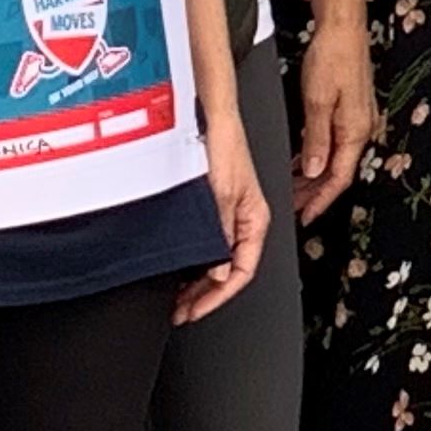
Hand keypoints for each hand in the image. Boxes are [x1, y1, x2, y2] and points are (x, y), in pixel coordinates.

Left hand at [178, 106, 270, 323]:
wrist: (208, 118)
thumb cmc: (224, 146)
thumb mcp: (222, 195)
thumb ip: (222, 236)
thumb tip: (220, 273)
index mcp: (254, 220)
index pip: (243, 271)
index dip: (219, 296)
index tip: (195, 310)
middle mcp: (242, 222)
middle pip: (228, 272)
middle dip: (205, 295)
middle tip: (179, 312)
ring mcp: (225, 217)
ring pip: (215, 262)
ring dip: (196, 283)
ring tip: (175, 299)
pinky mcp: (210, 210)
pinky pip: (205, 247)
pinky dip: (191, 264)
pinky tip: (176, 272)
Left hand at [289, 14, 373, 225]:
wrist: (344, 27)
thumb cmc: (333, 57)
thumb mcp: (317, 101)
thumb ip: (316, 139)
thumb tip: (315, 170)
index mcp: (356, 130)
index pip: (339, 178)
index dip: (321, 201)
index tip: (305, 217)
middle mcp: (362, 127)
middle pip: (339, 171)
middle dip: (315, 192)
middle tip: (292, 205)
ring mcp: (359, 118)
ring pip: (337, 158)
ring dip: (315, 174)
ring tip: (292, 186)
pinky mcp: (353, 108)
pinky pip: (337, 142)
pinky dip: (319, 155)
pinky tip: (304, 159)